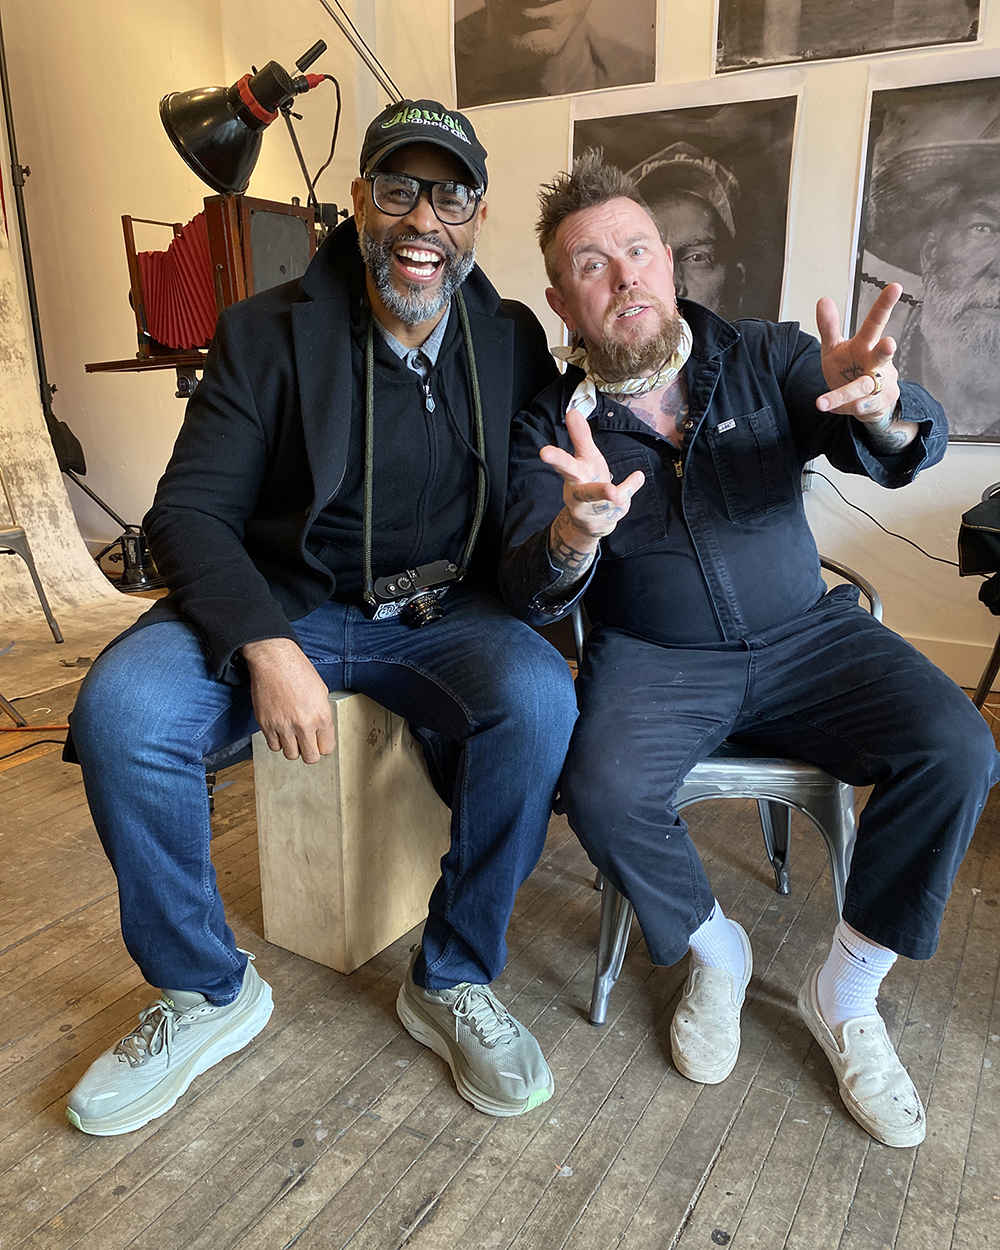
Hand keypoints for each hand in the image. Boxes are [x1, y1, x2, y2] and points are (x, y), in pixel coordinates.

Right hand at [241, 637, 335, 763]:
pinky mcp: (266, 725)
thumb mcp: (321, 690)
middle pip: (310, 757)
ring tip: (292, 736)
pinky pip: (274, 746)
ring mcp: (283, 726)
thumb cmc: (297, 670)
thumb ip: (322, 713)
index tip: (319, 742)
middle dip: (310, 752)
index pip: (327, 748)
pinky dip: (278, 742)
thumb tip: (321, 729)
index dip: (323, 746)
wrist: (274, 660)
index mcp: (321, 715)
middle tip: (306, 744)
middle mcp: (303, 724)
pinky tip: (280, 731)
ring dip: (293, 748)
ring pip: (291, 755)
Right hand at [540, 407, 644, 543]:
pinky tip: (637, 477)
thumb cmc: (587, 479)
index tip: (544, 451)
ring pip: (610, 503)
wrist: (588, 519)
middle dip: (597, 491)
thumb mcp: (586, 456)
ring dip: (616, 495)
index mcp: (573, 475)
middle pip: (585, 493)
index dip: (554, 458)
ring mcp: (591, 512)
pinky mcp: (603, 522)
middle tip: (611, 490)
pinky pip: (621, 506)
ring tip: (624, 487)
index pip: (563, 465)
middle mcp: (578, 496)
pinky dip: (630, 490)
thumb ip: (580, 436)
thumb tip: (572, 411)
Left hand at [815, 283, 901, 422]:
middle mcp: (876, 362)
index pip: (876, 322)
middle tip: (890, 343)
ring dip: (844, 394)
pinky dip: (841, 407)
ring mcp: (879, 383)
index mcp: (866, 344)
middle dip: (886, 350)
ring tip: (822, 402)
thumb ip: (828, 327)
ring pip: (863, 388)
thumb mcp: (834, 347)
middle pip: (882, 355)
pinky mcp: (877, 404)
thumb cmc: (848, 368)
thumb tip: (823, 300)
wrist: (863, 401)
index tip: (896, 287)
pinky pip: (856, 407)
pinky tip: (833, 407)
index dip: (885, 305)